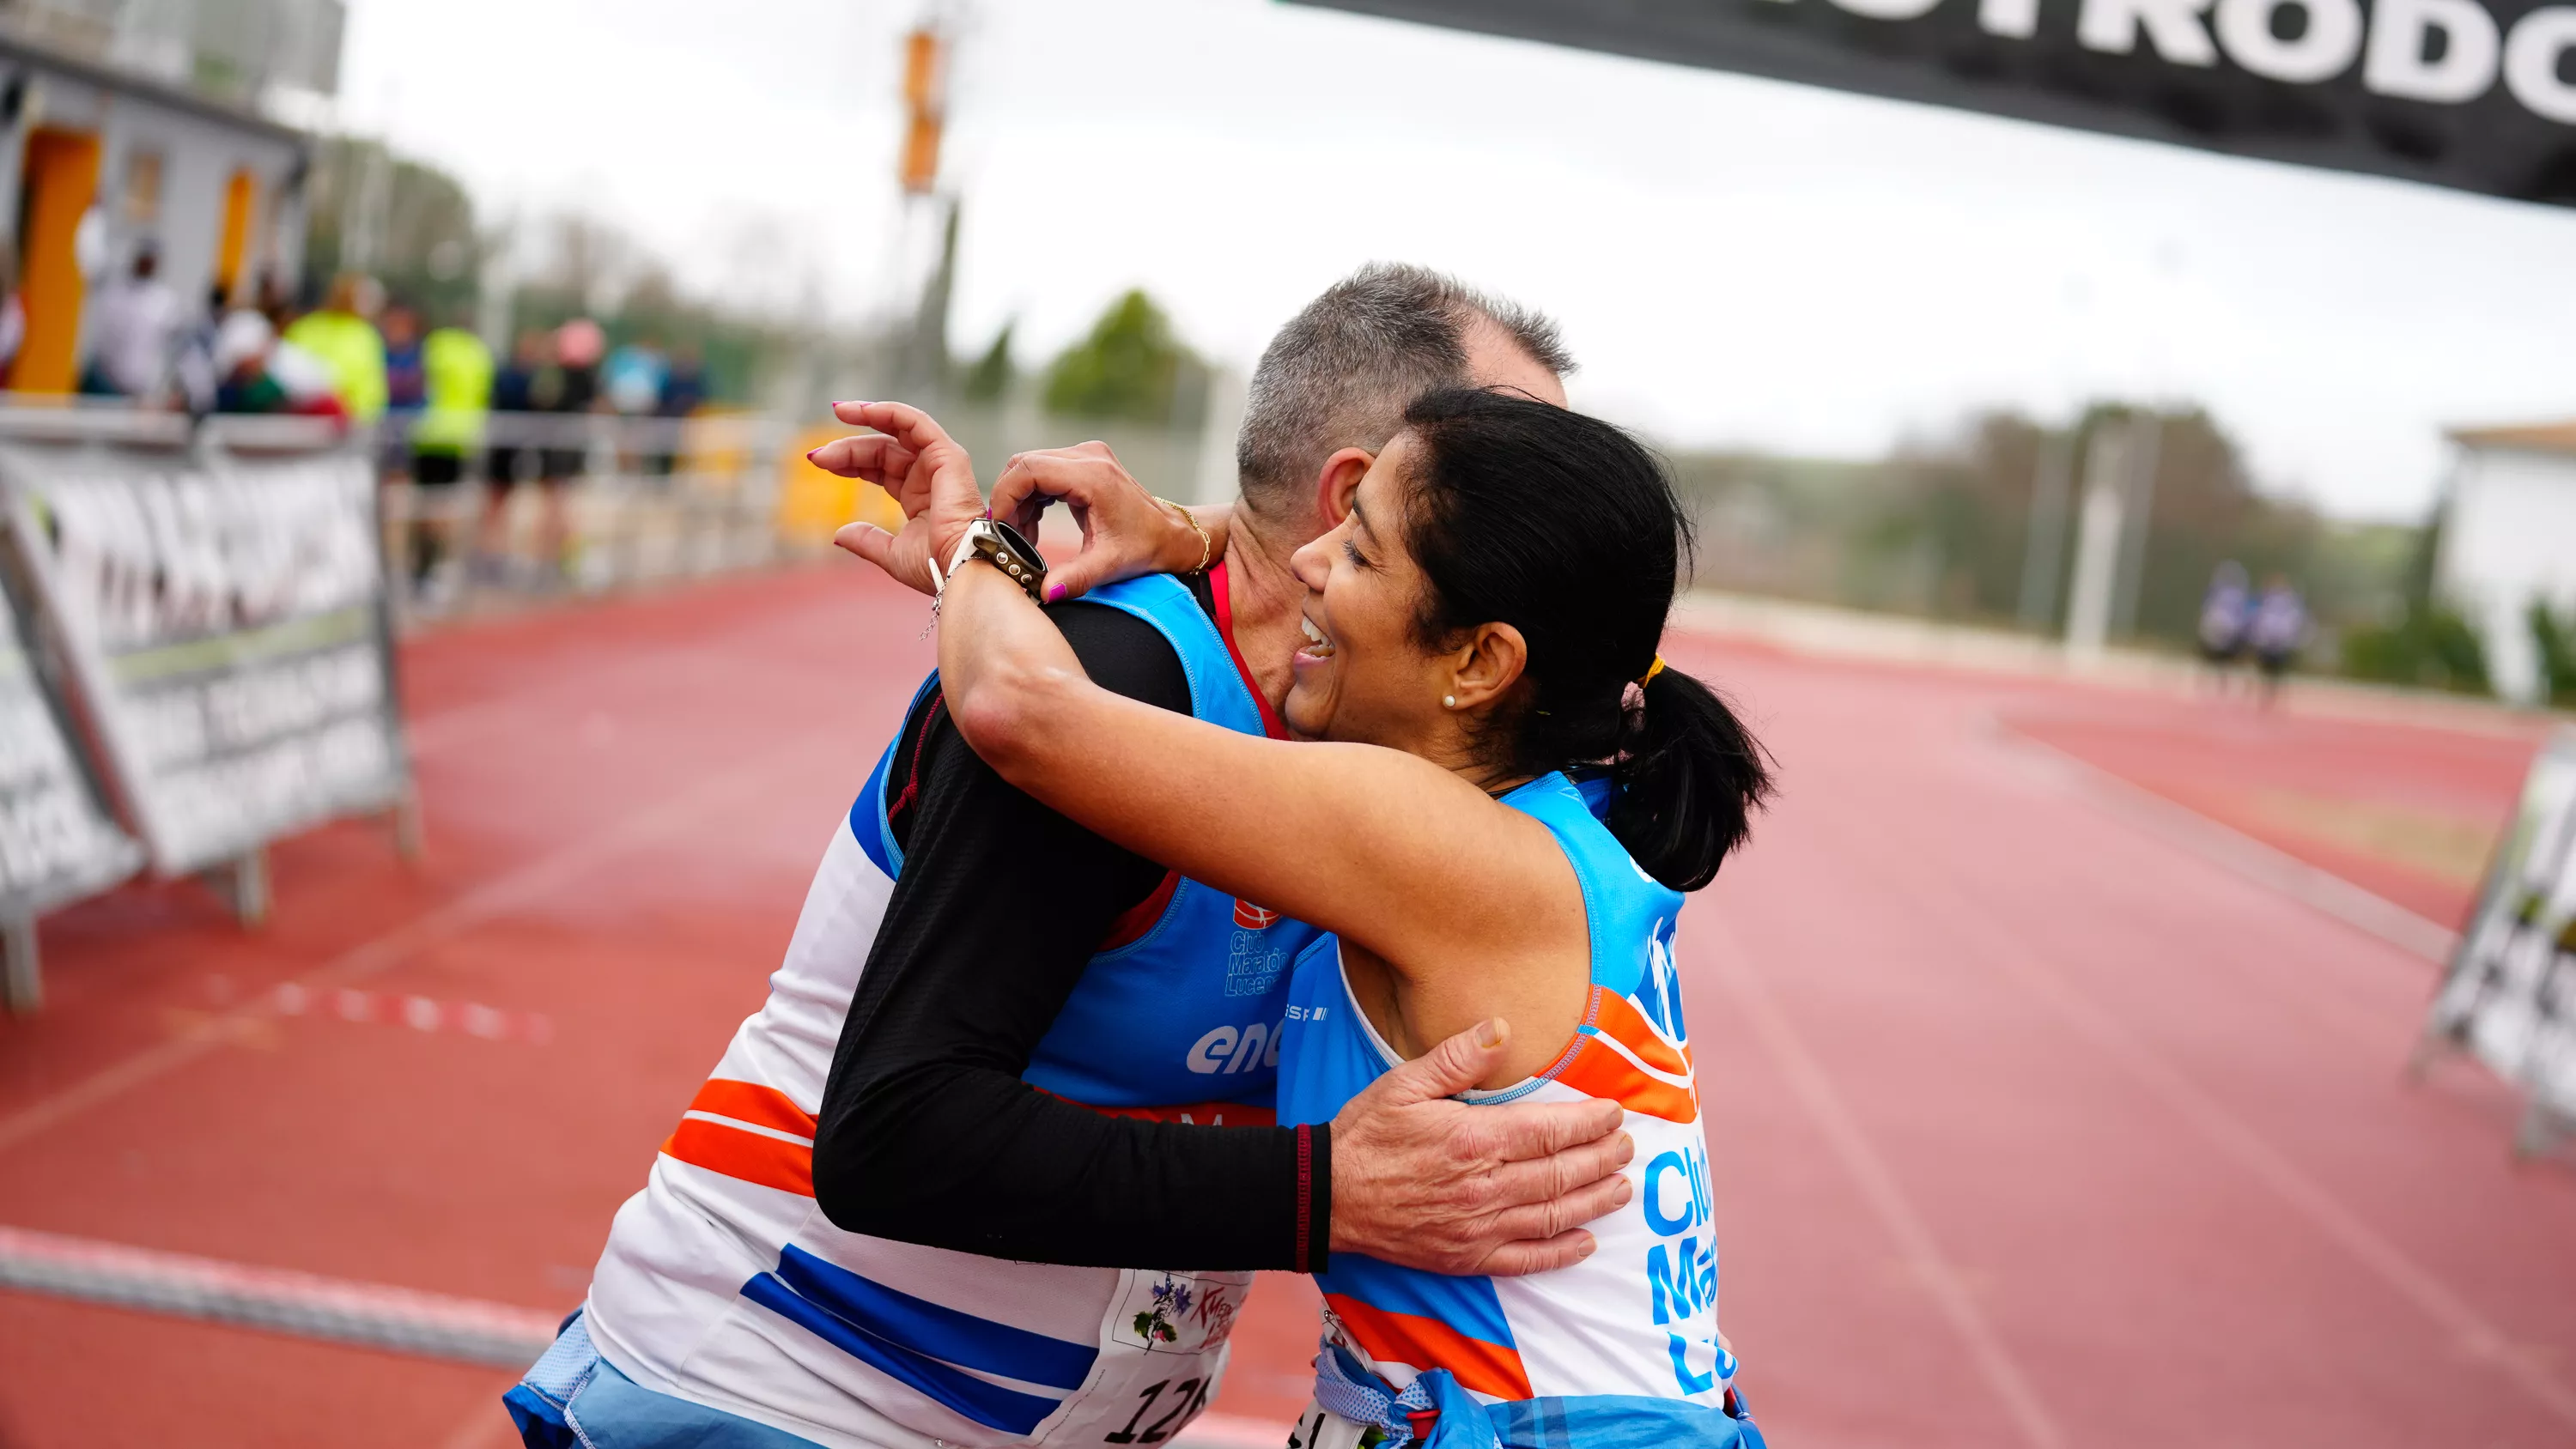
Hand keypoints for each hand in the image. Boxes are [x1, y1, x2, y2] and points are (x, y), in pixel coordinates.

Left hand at [819, 401, 982, 595]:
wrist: (959, 569)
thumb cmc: (935, 567)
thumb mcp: (892, 553)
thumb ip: (867, 541)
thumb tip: (839, 534)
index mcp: (919, 496)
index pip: (879, 467)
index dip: (849, 462)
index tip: (818, 461)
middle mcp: (929, 476)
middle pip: (882, 448)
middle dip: (848, 448)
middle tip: (816, 456)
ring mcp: (940, 463)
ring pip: (897, 430)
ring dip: (867, 417)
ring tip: (838, 411)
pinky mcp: (948, 456)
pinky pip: (916, 422)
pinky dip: (890, 411)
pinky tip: (861, 411)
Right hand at [989, 442, 1216, 601]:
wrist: (1172, 535)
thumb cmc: (1146, 548)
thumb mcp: (1109, 565)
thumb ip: (1075, 578)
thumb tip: (1045, 593)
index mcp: (1092, 475)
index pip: (1028, 470)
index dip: (1005, 496)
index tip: (999, 527)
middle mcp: (1087, 456)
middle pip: (1024, 465)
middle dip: (1009, 500)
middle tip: (1007, 536)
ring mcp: (1086, 456)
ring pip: (1031, 468)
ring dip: (1019, 501)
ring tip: (1022, 538)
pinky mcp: (1085, 464)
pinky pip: (1044, 474)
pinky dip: (1032, 498)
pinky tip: (1033, 528)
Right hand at [1327, 1018, 1632, 1276]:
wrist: (1326, 1198)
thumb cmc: (1365, 1136)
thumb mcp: (1404, 1083)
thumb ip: (1457, 1058)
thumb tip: (1501, 1029)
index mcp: (1474, 1140)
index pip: (1549, 1131)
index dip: (1589, 1123)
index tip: (1613, 1114)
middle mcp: (1485, 1187)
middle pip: (1561, 1173)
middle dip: (1601, 1158)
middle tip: (1627, 1147)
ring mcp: (1478, 1227)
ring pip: (1553, 1215)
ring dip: (1594, 1201)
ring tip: (1621, 1188)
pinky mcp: (1467, 1257)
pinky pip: (1526, 1259)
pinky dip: (1561, 1253)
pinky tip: (1585, 1242)